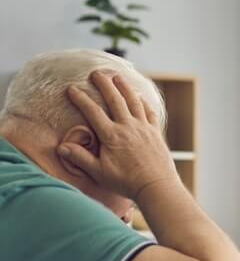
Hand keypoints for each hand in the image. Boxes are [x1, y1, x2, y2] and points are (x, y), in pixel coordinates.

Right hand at [59, 70, 177, 200]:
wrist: (157, 187)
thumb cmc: (127, 182)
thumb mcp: (100, 172)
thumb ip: (80, 158)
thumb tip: (61, 147)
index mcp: (111, 135)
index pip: (92, 111)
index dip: (80, 98)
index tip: (71, 88)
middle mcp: (128, 127)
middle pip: (115, 99)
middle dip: (104, 84)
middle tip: (96, 73)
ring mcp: (144, 128)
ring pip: (133, 102)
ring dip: (124, 87)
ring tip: (117, 77)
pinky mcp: (156, 133)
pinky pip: (150, 112)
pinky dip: (144, 102)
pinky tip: (140, 97)